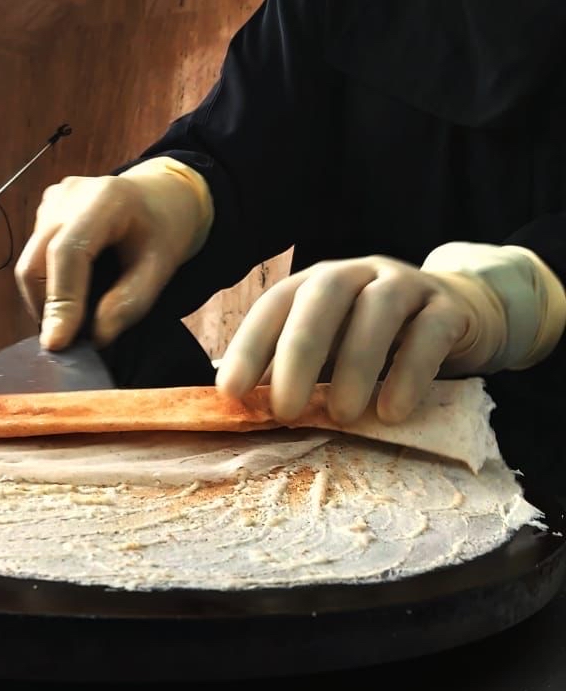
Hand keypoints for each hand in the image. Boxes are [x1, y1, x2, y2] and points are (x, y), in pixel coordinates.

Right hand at [15, 160, 212, 349]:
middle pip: (35, 263)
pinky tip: (76, 289)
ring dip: (47, 299)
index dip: (60, 300)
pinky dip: (49, 285)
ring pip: (30, 265)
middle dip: (48, 308)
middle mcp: (68, 196)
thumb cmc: (162, 231)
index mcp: (106, 200)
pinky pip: (33, 259)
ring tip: (79, 314)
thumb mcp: (161, 269)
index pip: (67, 253)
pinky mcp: (42, 213)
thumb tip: (94, 338)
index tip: (58, 343)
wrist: (158, 197)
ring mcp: (51, 202)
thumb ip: (130, 304)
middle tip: (72, 340)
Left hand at [215, 256, 481, 423]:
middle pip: (323, 297)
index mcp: (318, 283)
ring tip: (344, 417)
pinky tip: (392, 412)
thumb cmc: (377, 341)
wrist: (460, 317)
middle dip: (299, 352)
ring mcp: (407, 285)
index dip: (250, 345)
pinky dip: (409, 373)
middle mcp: (358, 273)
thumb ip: (293, 371)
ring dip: (356, 364)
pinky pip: (430, 333)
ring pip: (379, 309)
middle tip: (286, 410)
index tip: (231, 392)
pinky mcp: (450, 308)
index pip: (275, 304)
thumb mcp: (332, 350)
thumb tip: (243, 409)